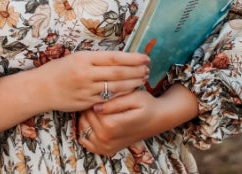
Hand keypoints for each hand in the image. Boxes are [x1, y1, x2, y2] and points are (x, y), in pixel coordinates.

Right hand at [38, 50, 148, 112]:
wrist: (41, 88)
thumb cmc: (58, 69)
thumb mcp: (75, 57)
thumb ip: (95, 58)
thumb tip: (118, 58)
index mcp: (84, 58)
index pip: (114, 57)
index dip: (132, 58)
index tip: (144, 57)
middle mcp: (86, 74)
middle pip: (118, 72)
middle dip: (136, 70)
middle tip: (148, 68)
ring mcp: (87, 90)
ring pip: (116, 87)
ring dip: (132, 83)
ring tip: (143, 79)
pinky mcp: (87, 102)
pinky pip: (109, 98)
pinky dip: (122, 94)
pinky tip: (130, 91)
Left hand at [77, 84, 198, 155]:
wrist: (157, 119)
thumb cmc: (146, 105)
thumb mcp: (134, 98)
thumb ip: (114, 102)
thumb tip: (96, 106)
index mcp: (113, 126)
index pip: (90, 111)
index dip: (93, 100)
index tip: (99, 92)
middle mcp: (108, 140)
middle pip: (86, 119)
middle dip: (88, 107)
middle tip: (98, 97)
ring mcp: (106, 147)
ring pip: (84, 129)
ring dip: (86, 117)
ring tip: (97, 107)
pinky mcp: (106, 150)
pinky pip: (86, 141)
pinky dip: (86, 130)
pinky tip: (95, 120)